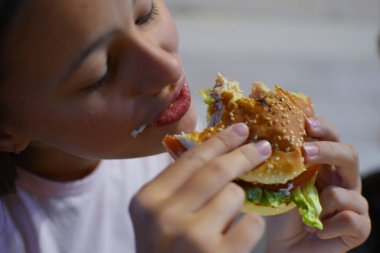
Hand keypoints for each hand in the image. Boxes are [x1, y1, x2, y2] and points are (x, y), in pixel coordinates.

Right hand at [129, 123, 271, 252]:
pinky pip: (251, 223)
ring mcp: (192, 237)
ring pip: (235, 195)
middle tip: (261, 147)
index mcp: (146, 200)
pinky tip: (234, 241)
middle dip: (243, 155)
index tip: (240, 129)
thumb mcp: (157, 218)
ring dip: (238, 204)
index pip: (190, 159)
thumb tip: (213, 149)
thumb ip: (177, 186)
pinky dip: (248, 228)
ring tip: (226, 220)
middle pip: (216, 170)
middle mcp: (164, 215)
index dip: (219, 140)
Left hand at [265, 117, 369, 252]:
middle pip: (348, 154)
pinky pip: (350, 219)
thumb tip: (263, 139)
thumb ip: (277, 163)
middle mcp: (342, 180)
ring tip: (306, 216)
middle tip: (306, 152)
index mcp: (324, 165)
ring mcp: (354, 203)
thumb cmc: (281, 213)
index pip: (331, 138)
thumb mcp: (275, 183)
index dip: (323, 128)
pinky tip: (317, 231)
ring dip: (320, 205)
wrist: (285, 247)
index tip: (307, 122)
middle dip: (328, 151)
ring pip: (346, 192)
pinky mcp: (359, 226)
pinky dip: (327, 227)